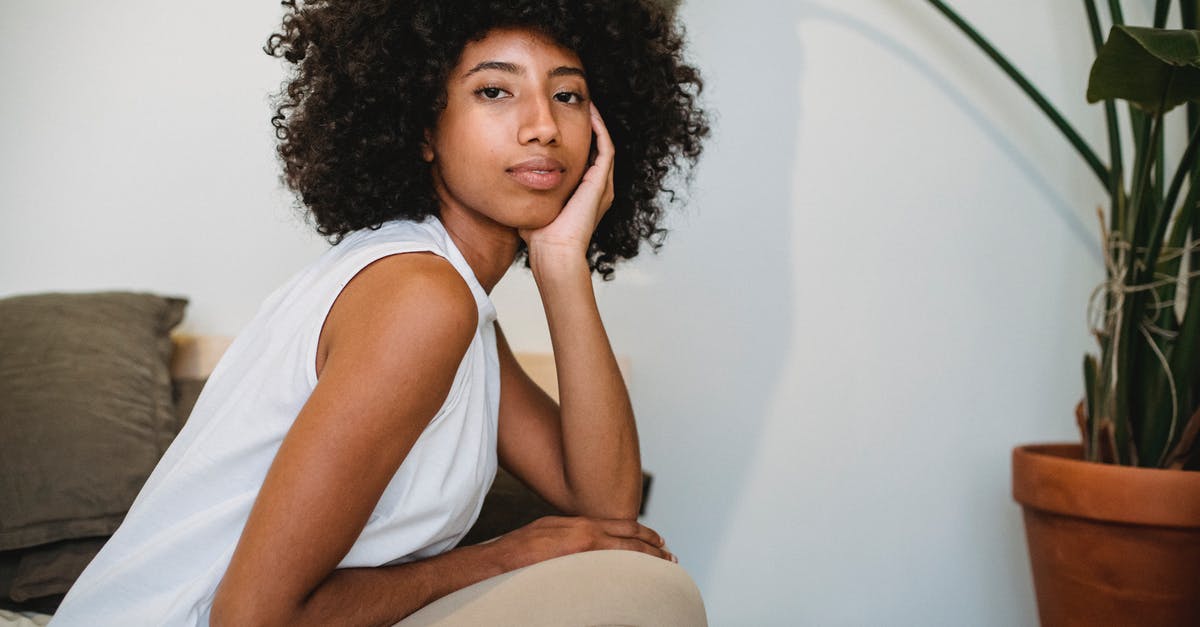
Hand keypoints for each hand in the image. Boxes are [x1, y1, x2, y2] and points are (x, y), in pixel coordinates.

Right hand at [489, 515, 675, 571]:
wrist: (495, 559)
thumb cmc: (513, 553)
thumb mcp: (544, 536)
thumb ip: (566, 539)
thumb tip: (579, 551)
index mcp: (574, 522)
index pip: (615, 524)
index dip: (639, 531)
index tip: (656, 538)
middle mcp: (581, 526)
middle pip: (626, 532)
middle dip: (651, 543)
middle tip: (669, 553)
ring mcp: (580, 538)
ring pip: (625, 545)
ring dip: (648, 554)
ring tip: (666, 563)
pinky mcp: (577, 552)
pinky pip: (612, 558)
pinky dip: (632, 562)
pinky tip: (644, 572)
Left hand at [519, 102, 614, 262]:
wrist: (554, 253)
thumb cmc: (539, 237)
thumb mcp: (532, 203)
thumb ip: (525, 190)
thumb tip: (507, 176)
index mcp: (584, 193)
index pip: (584, 158)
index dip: (576, 138)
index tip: (562, 121)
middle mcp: (597, 187)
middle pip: (597, 147)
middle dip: (589, 126)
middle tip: (577, 104)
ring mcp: (602, 184)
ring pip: (604, 143)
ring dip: (596, 122)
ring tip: (585, 103)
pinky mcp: (601, 182)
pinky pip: (606, 147)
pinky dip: (599, 129)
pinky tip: (589, 113)